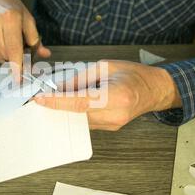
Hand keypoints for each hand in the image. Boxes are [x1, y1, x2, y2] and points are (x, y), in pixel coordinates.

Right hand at [0, 0, 50, 73]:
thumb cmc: (11, 8)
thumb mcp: (28, 19)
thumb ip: (36, 39)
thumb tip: (45, 54)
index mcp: (9, 18)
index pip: (14, 48)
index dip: (18, 66)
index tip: (20, 80)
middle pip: (7, 54)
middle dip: (17, 59)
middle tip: (23, 52)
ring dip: (8, 57)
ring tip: (11, 43)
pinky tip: (2, 44)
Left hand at [34, 60, 181, 130]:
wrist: (154, 90)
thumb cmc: (133, 74)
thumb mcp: (105, 67)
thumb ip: (81, 78)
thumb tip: (60, 87)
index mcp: (116, 96)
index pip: (80, 102)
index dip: (58, 102)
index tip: (40, 99)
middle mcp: (115, 114)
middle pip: (78, 112)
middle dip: (59, 104)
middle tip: (43, 95)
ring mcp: (113, 124)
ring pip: (81, 118)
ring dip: (68, 108)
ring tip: (61, 95)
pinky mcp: (111, 127)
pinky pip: (88, 120)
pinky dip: (78, 111)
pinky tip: (76, 101)